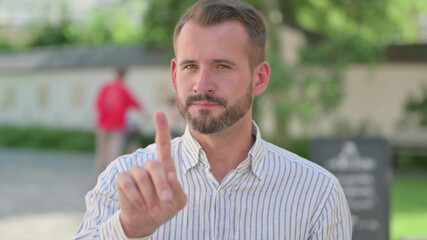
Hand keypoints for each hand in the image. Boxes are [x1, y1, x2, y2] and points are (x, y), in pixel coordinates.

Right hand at [116, 111, 186, 237]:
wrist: (146, 221)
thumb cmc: (165, 208)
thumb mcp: (178, 201)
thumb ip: (178, 189)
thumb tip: (171, 176)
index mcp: (164, 166)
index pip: (163, 145)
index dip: (161, 129)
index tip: (158, 113)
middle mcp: (148, 165)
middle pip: (155, 166)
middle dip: (162, 184)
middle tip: (166, 200)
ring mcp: (134, 171)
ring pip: (142, 177)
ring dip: (150, 196)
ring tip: (154, 210)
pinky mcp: (122, 180)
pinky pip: (128, 184)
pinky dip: (137, 198)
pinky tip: (143, 207)